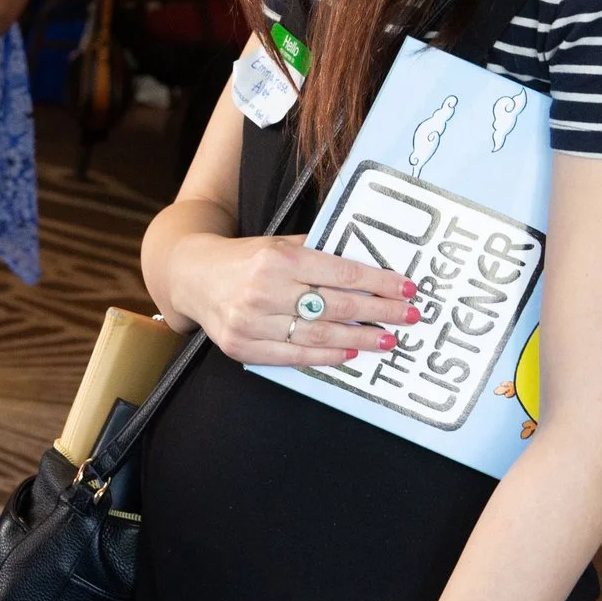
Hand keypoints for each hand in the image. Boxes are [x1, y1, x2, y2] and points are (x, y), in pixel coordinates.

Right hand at [164, 233, 416, 366]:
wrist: (192, 276)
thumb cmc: (245, 258)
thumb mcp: (279, 244)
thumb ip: (319, 254)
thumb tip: (370, 270)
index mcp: (278, 258)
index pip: (342, 274)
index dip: (380, 283)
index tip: (407, 289)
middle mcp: (264, 290)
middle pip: (336, 307)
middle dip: (380, 313)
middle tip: (409, 317)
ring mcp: (251, 321)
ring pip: (318, 335)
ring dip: (360, 339)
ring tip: (387, 340)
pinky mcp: (241, 346)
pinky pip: (293, 356)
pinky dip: (325, 356)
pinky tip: (349, 353)